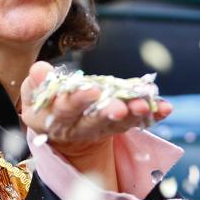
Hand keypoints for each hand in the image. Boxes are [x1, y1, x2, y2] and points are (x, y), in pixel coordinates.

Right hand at [18, 61, 171, 165]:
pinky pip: (134, 122)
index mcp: (53, 118)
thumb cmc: (44, 102)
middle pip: (93, 121)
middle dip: (108, 113)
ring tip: (146, 105)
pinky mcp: (115, 128)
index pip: (64, 109)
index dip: (78, 100)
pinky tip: (165, 108)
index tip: (92, 90)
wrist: (58, 127)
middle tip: (121, 107)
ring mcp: (98, 130)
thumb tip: (40, 69)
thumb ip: (37, 81)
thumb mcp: (35, 92)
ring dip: (132, 115)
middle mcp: (77, 128)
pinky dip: (151, 116)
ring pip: (116, 124)